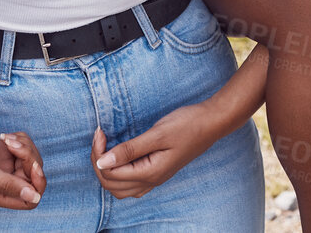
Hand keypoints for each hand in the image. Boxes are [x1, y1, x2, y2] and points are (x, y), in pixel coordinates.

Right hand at [0, 104, 44, 208]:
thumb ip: (6, 184)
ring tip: (6, 138)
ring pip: (30, 159)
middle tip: (12, 144)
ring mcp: (2, 165)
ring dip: (24, 145)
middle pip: (32, 177)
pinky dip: (19, 139)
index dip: (37, 184)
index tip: (32, 165)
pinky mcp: (2, 150)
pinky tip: (4, 135)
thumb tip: (34, 198)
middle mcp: (0, 183)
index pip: (29, 200)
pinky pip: (24, 146)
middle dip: (29, 157)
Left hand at [91, 103, 224, 198]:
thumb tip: (102, 161)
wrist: (212, 122)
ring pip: (120, 188)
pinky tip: (120, 157)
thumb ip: (129, 149)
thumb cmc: (188, 124)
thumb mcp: (157, 134)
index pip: (110, 173)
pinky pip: (131, 184)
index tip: (100, 131)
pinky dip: (119, 174)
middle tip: (100, 137)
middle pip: (111, 184)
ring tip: (106, 147)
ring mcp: (155, 178)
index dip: (98, 153)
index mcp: (150, 173)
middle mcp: (151, 181)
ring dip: (107, 170)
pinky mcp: (158, 172)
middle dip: (98, 162)